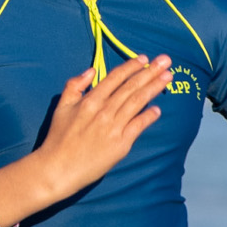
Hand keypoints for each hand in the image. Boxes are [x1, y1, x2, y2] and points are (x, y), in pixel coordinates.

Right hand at [0, 53, 174, 226]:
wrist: (58, 168)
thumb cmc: (58, 139)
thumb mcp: (61, 107)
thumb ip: (74, 86)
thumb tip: (91, 71)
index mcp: (90, 100)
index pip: (115, 78)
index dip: (131, 66)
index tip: (144, 58)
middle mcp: (104, 111)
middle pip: (131, 87)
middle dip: (150, 72)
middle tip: (166, 61)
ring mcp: (114, 127)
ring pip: (138, 102)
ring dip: (154, 88)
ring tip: (168, 77)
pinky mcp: (120, 144)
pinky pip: (138, 125)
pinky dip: (149, 116)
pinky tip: (158, 108)